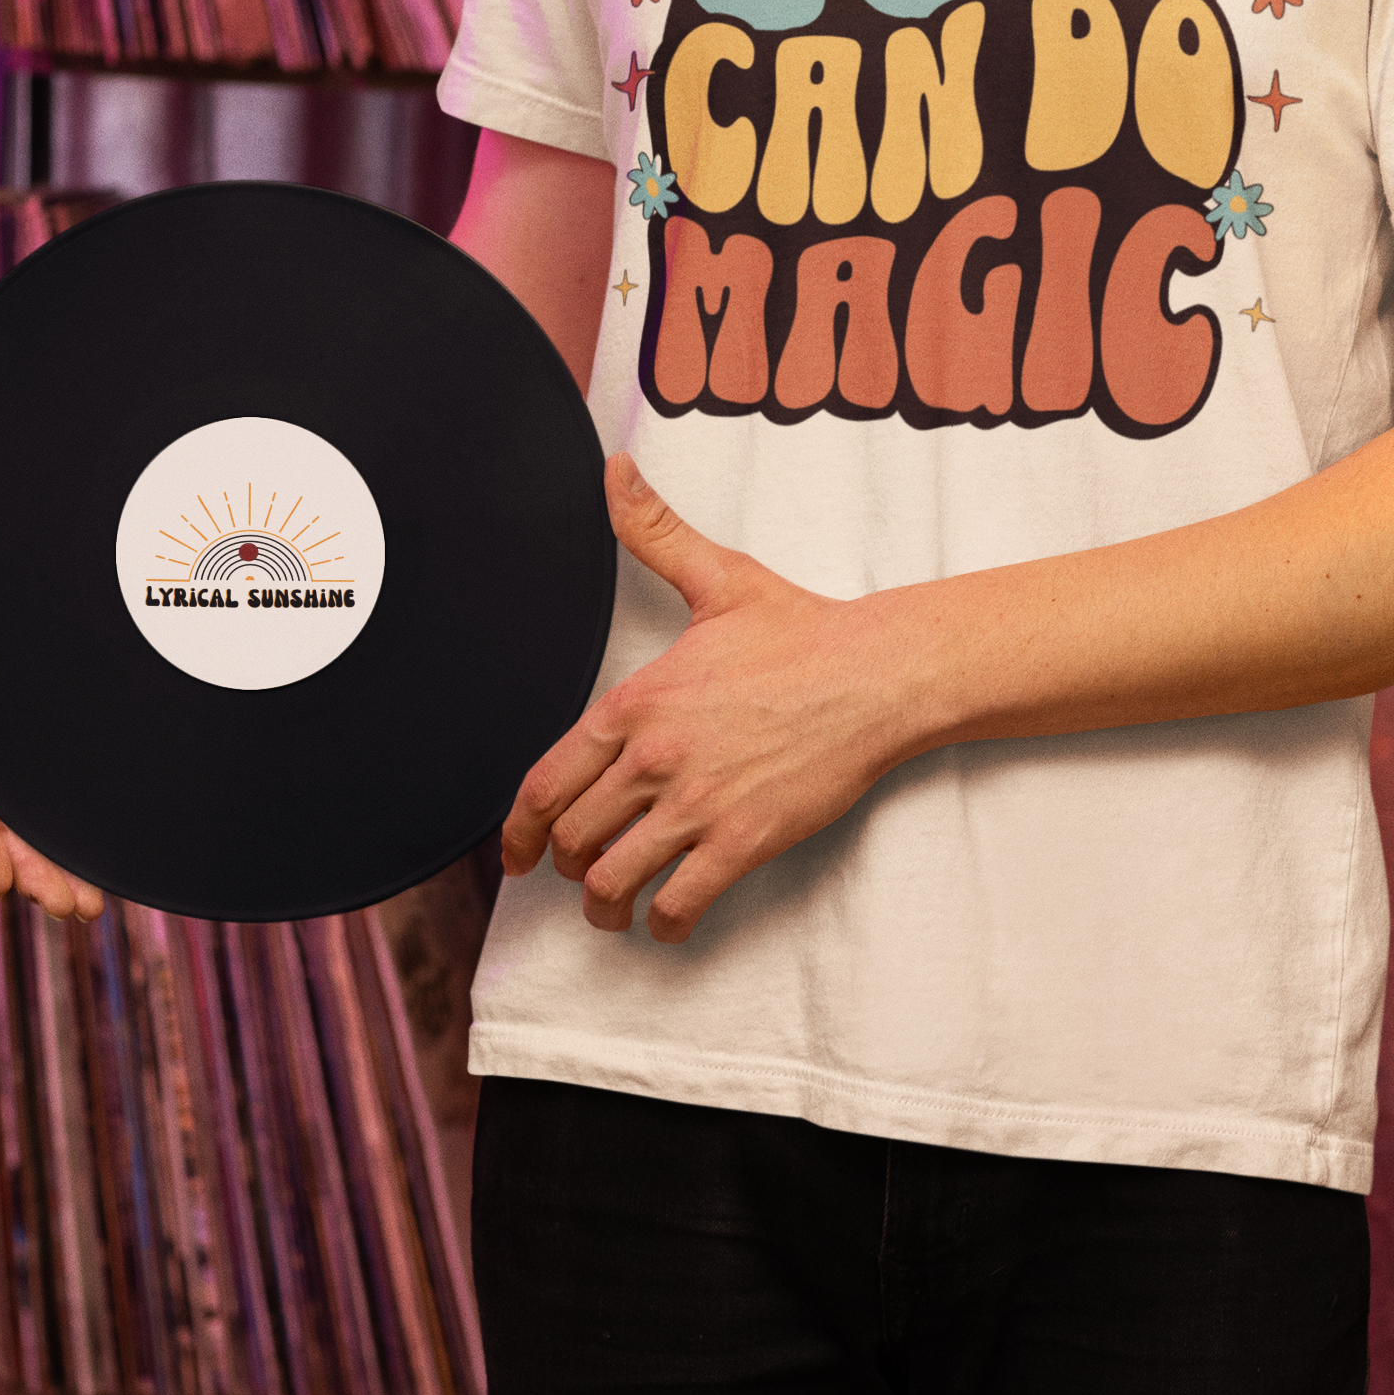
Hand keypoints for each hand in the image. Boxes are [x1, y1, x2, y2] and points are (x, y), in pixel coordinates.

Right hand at [0, 549, 106, 921]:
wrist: (55, 550)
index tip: (0, 884)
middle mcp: (9, 738)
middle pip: (16, 819)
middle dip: (37, 869)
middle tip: (73, 907)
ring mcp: (52, 739)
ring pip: (55, 815)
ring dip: (70, 864)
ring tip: (92, 908)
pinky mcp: (96, 732)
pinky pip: (94, 791)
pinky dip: (104, 830)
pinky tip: (122, 864)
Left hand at [502, 457, 905, 942]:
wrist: (877, 674)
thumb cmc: (802, 631)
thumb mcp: (717, 577)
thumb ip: (654, 531)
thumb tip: (614, 471)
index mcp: (635, 701)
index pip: (547, 781)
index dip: (519, 830)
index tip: (516, 856)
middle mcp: (654, 757)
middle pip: (573, 837)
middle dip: (566, 865)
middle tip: (581, 872)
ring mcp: (697, 803)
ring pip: (614, 879)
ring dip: (605, 905)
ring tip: (614, 910)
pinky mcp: (743, 840)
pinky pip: (679, 903)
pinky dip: (663, 923)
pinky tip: (668, 921)